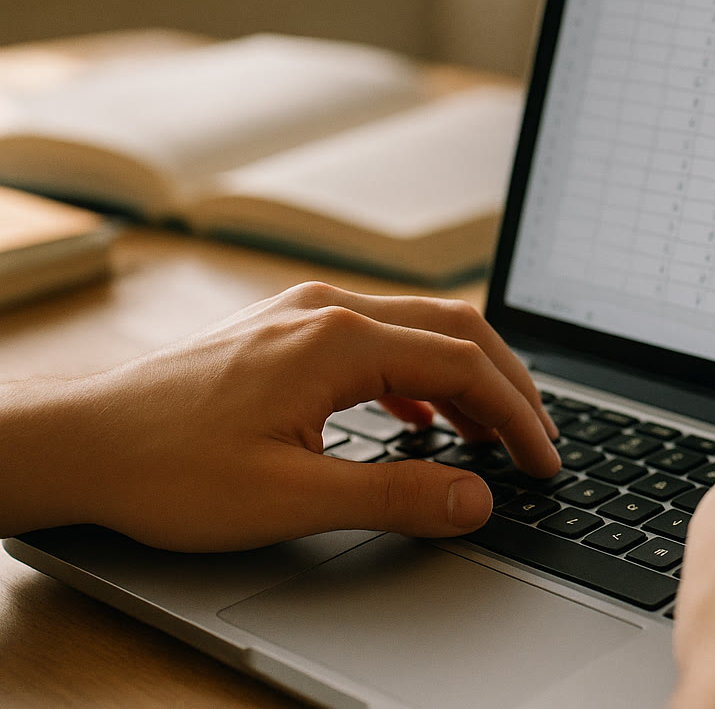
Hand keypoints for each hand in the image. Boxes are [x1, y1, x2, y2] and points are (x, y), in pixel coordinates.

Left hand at [0, 282, 559, 550]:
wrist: (76, 442)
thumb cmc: (165, 467)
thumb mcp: (290, 497)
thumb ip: (396, 495)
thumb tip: (477, 498)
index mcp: (339, 339)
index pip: (465, 363)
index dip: (516, 415)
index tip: (543, 461)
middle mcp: (327, 310)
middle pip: (454, 329)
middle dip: (507, 385)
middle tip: (537, 441)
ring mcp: (303, 313)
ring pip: (417, 327)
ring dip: (466, 375)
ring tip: (491, 431)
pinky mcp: (284, 329)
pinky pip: (377, 336)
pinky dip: (418, 373)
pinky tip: (419, 412)